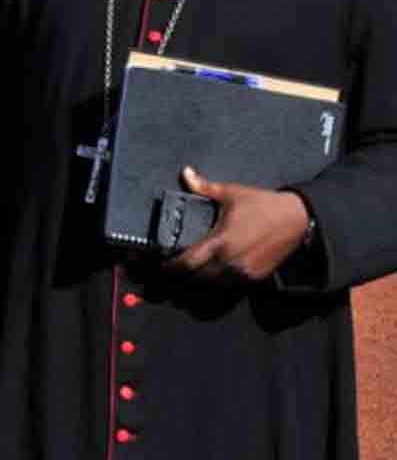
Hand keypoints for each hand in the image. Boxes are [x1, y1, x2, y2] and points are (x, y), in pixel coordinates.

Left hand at [165, 166, 309, 281]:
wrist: (298, 219)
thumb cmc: (262, 204)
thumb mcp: (232, 193)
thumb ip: (204, 187)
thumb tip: (185, 172)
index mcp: (220, 242)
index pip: (187, 263)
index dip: (171, 267)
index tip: (162, 266)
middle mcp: (230, 262)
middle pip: (197, 278)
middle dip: (183, 275)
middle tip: (172, 269)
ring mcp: (243, 273)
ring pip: (213, 286)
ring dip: (200, 281)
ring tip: (190, 272)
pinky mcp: (255, 278)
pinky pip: (230, 286)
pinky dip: (218, 282)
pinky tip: (212, 273)